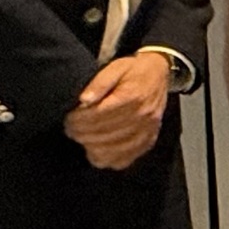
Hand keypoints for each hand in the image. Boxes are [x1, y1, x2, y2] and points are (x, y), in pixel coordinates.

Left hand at [64, 52, 173, 168]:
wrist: (158, 74)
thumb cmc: (133, 71)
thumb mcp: (114, 67)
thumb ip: (98, 83)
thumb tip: (84, 100)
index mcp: (133, 97)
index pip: (98, 116)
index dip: (77, 121)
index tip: (69, 119)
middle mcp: (143, 117)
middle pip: (103, 135)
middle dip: (81, 133)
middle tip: (71, 128)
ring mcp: (147, 131)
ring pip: (111, 150)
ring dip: (91, 147)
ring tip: (82, 137)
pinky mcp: (148, 141)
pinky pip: (124, 160)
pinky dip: (107, 159)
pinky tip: (97, 150)